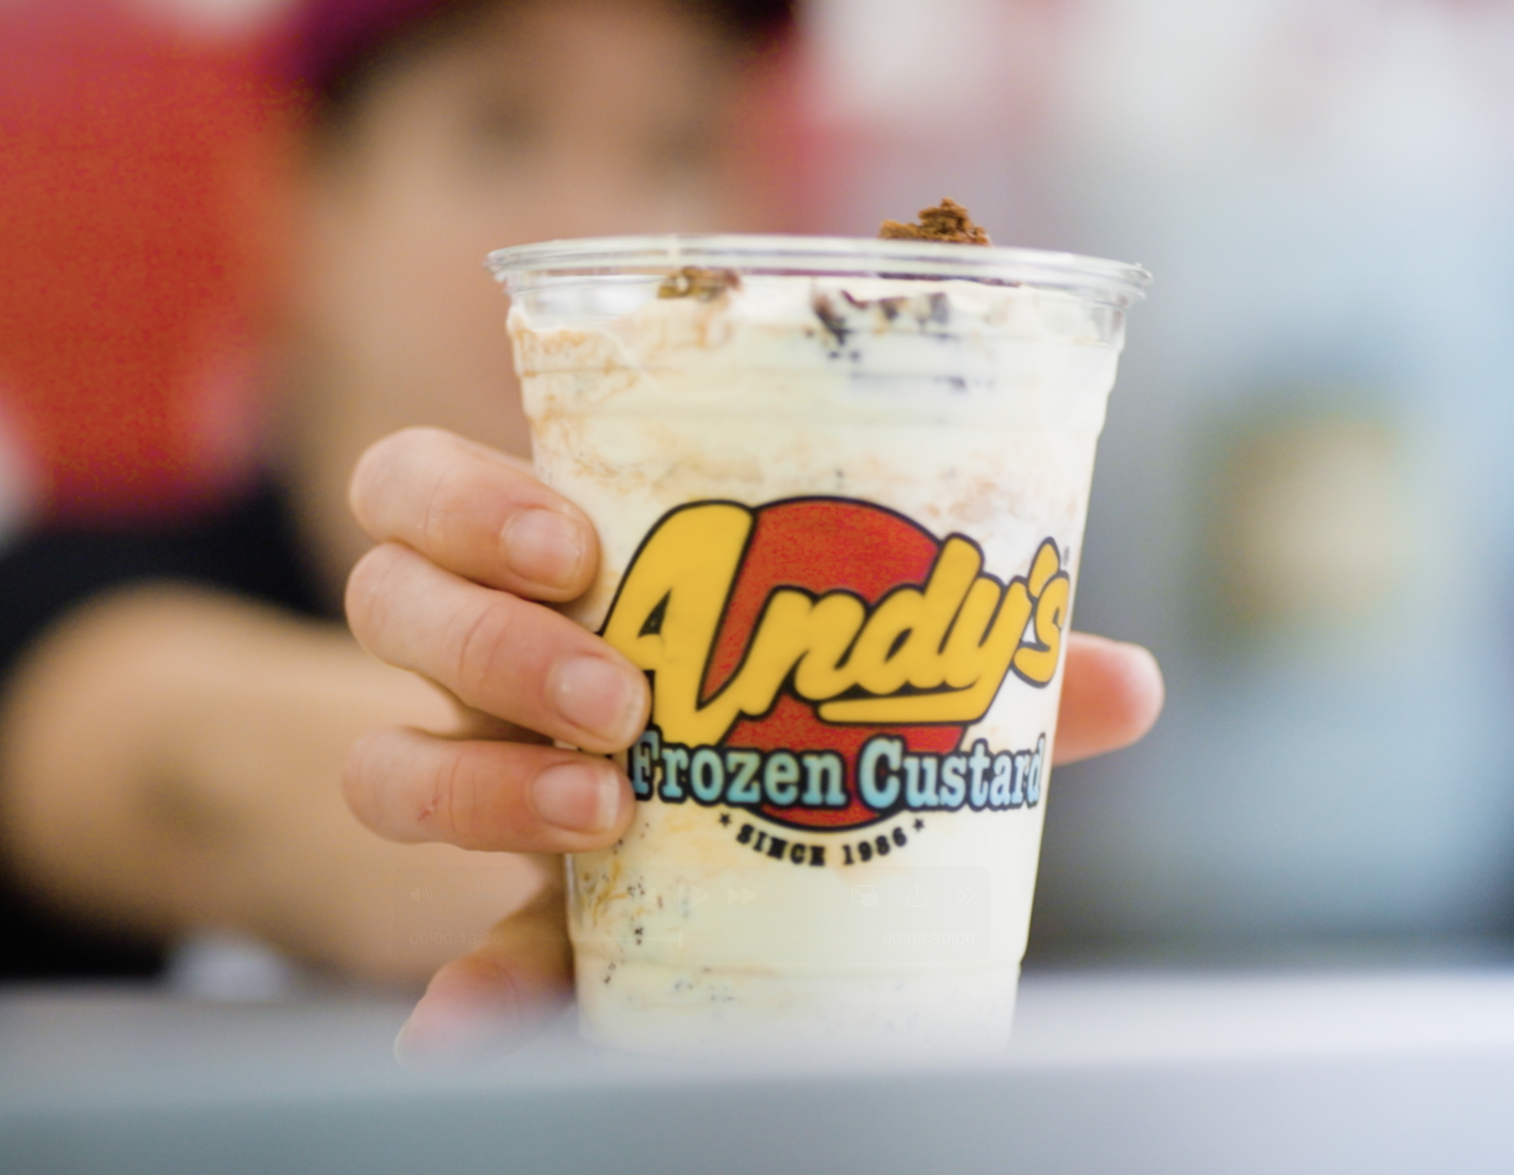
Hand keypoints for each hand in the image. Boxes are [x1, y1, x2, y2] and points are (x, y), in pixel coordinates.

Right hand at [338, 427, 1163, 1062]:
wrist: (672, 848)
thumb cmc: (769, 711)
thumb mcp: (854, 677)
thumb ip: (977, 676)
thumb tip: (1132, 683)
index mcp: (546, 568)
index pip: (422, 490)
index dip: (464, 503)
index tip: (569, 543)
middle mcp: (479, 665)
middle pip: (388, 603)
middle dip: (493, 641)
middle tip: (622, 695)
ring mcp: (474, 781)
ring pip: (382, 762)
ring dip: (478, 786)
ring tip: (605, 813)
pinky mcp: (495, 912)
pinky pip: (444, 945)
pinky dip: (462, 986)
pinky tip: (469, 1023)